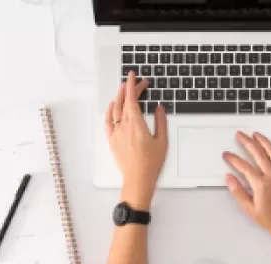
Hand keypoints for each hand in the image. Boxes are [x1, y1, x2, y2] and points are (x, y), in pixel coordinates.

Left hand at [106, 71, 167, 209]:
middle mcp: (124, 126)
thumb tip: (159, 107)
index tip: (134, 76)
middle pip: (124, 102)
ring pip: (115, 110)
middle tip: (137, 82)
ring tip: (123, 88)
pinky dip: (109, 111)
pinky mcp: (112, 140)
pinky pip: (108, 122)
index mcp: (136, 124)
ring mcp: (116, 133)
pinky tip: (112, 106)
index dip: (133, 85)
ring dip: (119, 97)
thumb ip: (161, 121)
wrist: (137, 179)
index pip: (132, 99)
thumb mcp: (162, 140)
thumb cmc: (151, 162)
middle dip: (129, 89)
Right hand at [223, 132, 270, 235]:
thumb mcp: (248, 208)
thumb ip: (237, 191)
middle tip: (240, 135)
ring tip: (256, 134)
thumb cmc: (270, 218)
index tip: (227, 155)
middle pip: (257, 153)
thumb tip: (229, 178)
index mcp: (261, 184)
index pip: (243, 166)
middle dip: (246, 142)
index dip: (233, 158)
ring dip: (263, 141)